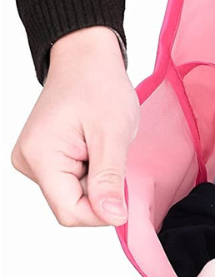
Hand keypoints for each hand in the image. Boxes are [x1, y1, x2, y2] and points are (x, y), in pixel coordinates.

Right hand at [11, 26, 138, 226]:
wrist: (86, 59)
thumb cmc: (99, 86)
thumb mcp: (112, 135)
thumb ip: (109, 180)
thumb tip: (113, 217)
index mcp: (40, 157)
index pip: (70, 213)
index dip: (101, 212)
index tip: (122, 190)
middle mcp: (30, 162)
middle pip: (73, 207)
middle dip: (101, 194)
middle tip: (111, 159)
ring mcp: (36, 162)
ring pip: (76, 198)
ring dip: (99, 183)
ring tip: (102, 150)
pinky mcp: (47, 160)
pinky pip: (75, 186)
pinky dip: (93, 176)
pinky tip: (96, 152)